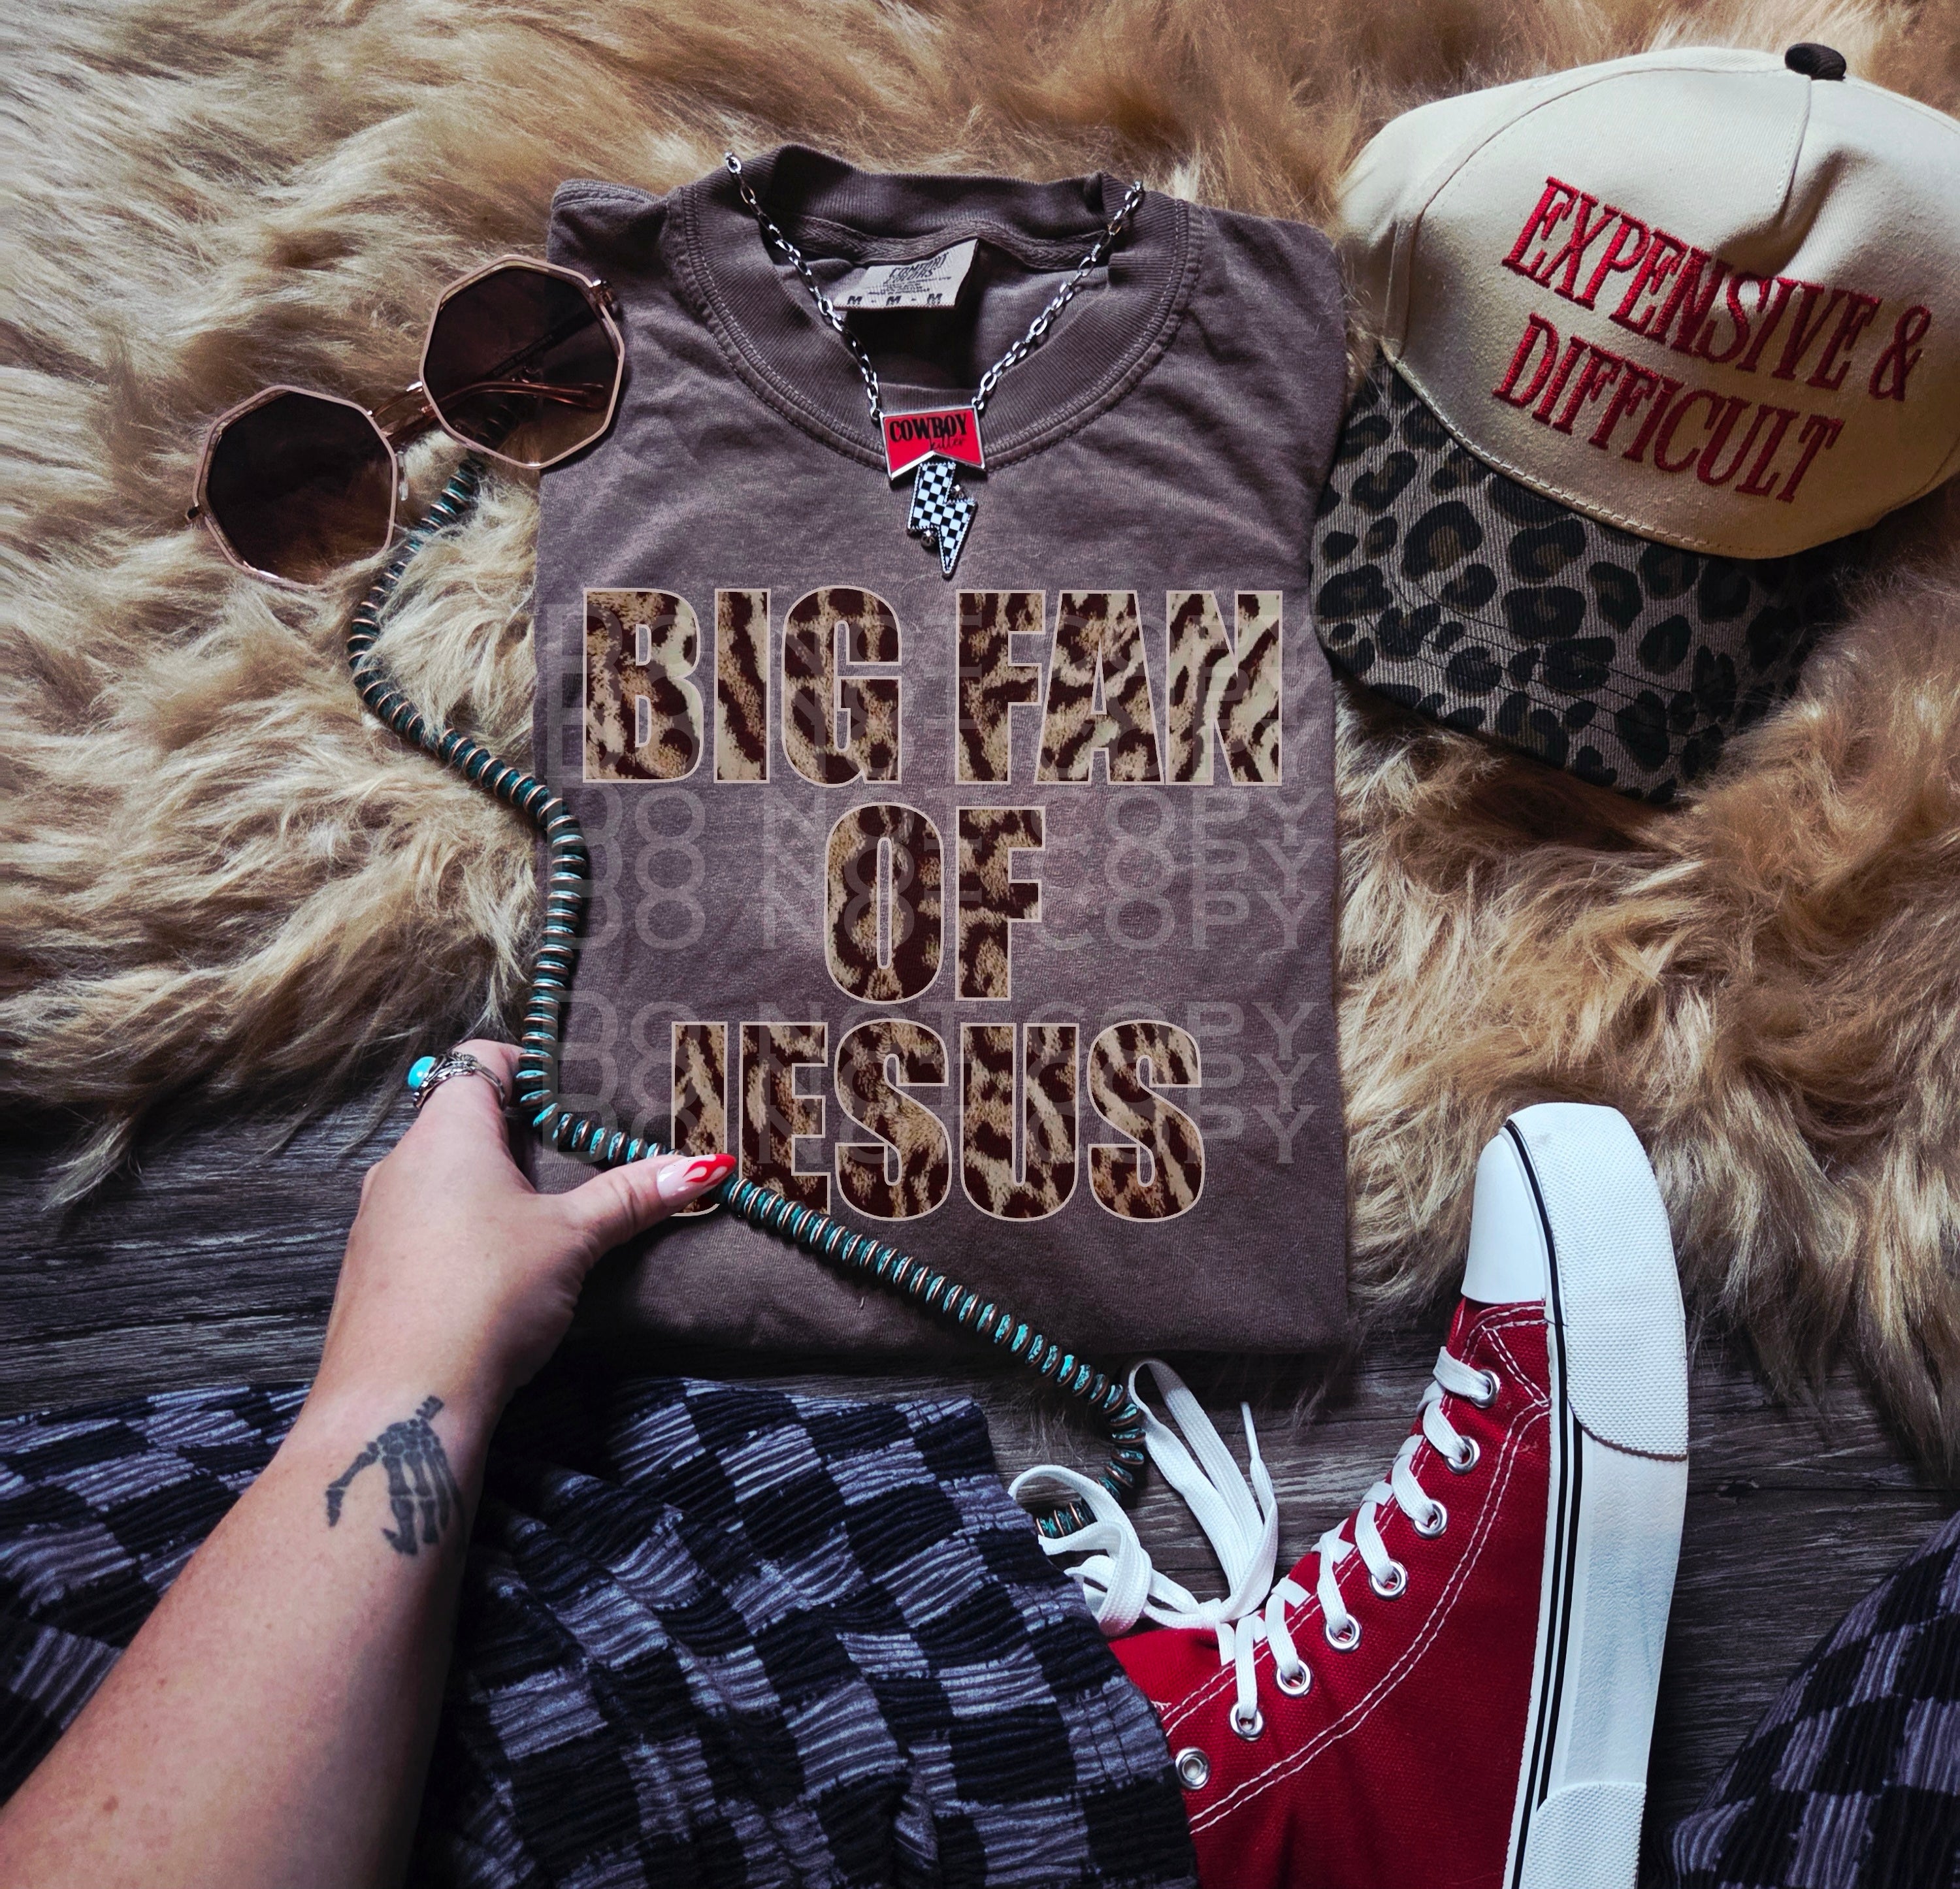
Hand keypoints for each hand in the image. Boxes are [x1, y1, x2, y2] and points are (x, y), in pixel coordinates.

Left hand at [311, 1039, 731, 1433]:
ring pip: (439, 1172)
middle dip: (521, 1131)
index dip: (529, 1063)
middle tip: (579, 1154)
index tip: (575, 1092)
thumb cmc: (489, 1294)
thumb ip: (632, 1195)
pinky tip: (497, 1266)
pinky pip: (419, 1220)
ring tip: (546, 1212)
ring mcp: (375, 1216)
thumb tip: (706, 1165)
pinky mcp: (369, 1268)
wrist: (400, 1402)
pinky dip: (460, 1224)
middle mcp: (400, 1162)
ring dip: (490, 1182)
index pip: (479, 1057)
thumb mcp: (572, 1239)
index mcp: (446, 1132)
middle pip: (461, 1116)